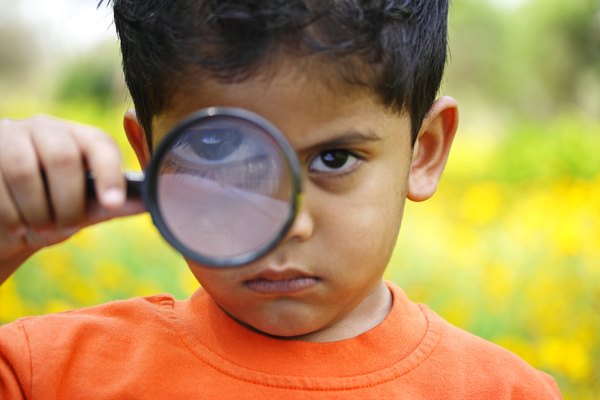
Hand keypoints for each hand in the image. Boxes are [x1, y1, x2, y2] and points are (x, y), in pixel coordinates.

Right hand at [0, 115, 143, 283]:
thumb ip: (112, 204)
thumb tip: (151, 202)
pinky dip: (9, 213)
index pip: (99, 144)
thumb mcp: (84, 210)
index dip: (109, 173)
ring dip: (35, 210)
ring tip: (38, 226)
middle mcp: (45, 128)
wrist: (4, 221)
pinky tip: (15, 223)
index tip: (112, 204)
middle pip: (63, 156)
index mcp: (78, 138)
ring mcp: (9, 135)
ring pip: (24, 169)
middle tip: (64, 226)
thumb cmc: (51, 212)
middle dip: (67, 202)